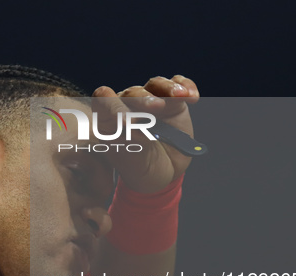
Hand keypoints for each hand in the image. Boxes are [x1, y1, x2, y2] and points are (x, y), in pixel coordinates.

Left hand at [92, 75, 199, 192]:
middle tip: (158, 107)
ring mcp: (151, 101)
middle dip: (145, 98)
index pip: (104, 101)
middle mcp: (128, 105)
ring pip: (156, 85)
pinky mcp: (173, 101)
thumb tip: (114, 105)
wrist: (164, 172)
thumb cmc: (139, 165)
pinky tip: (192, 97)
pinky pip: (178, 84)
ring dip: (167, 88)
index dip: (113, 105)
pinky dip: (186, 86)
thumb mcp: (129, 154)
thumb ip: (123, 133)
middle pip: (133, 92)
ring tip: (180, 96)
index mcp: (109, 117)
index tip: (126, 121)